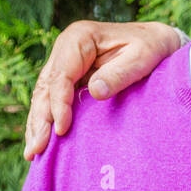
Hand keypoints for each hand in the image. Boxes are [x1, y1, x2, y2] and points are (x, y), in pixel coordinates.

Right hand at [24, 21, 182, 159]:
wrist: (157, 41)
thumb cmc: (152, 47)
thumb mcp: (143, 57)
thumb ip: (120, 74)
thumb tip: (94, 92)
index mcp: (79, 38)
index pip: (61, 76)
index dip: (59, 105)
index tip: (62, 130)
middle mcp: (65, 49)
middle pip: (46, 87)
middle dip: (41, 120)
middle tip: (36, 150)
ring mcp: (64, 62)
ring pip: (43, 95)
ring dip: (37, 124)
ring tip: (33, 152)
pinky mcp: (69, 75)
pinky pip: (51, 98)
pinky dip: (46, 119)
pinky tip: (40, 140)